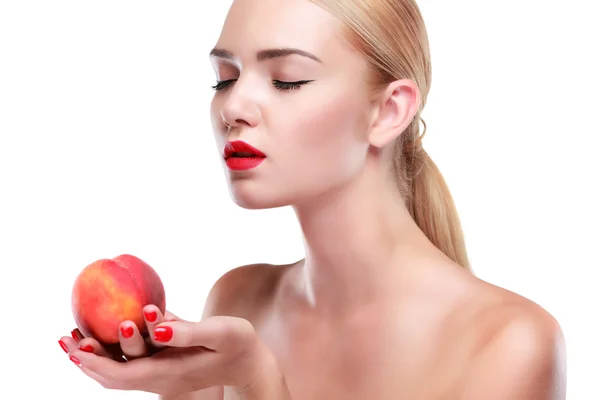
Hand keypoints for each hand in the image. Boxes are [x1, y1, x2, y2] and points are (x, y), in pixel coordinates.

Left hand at [59, 309, 282, 397]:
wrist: (250, 363)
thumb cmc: (238, 345)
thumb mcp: (219, 333)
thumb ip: (187, 332)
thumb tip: (156, 327)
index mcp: (170, 370)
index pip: (122, 373)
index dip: (96, 362)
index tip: (75, 347)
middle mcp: (161, 375)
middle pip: (113, 376)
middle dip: (86, 360)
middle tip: (64, 339)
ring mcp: (163, 372)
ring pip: (119, 371)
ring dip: (95, 357)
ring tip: (75, 337)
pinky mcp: (167, 364)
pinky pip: (131, 362)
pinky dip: (112, 352)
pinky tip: (107, 332)